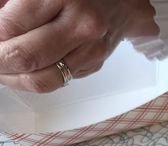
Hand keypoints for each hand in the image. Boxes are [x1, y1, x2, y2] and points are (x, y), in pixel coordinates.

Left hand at [0, 0, 157, 92]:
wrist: (121, 1)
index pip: (9, 28)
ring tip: (4, 68)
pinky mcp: (94, 65)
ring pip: (41, 81)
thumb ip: (9, 4)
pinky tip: (28, 66)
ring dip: (13, 79)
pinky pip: (58, 82)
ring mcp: (91, 49)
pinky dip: (35, 77)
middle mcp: (81, 25)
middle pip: (25, 58)